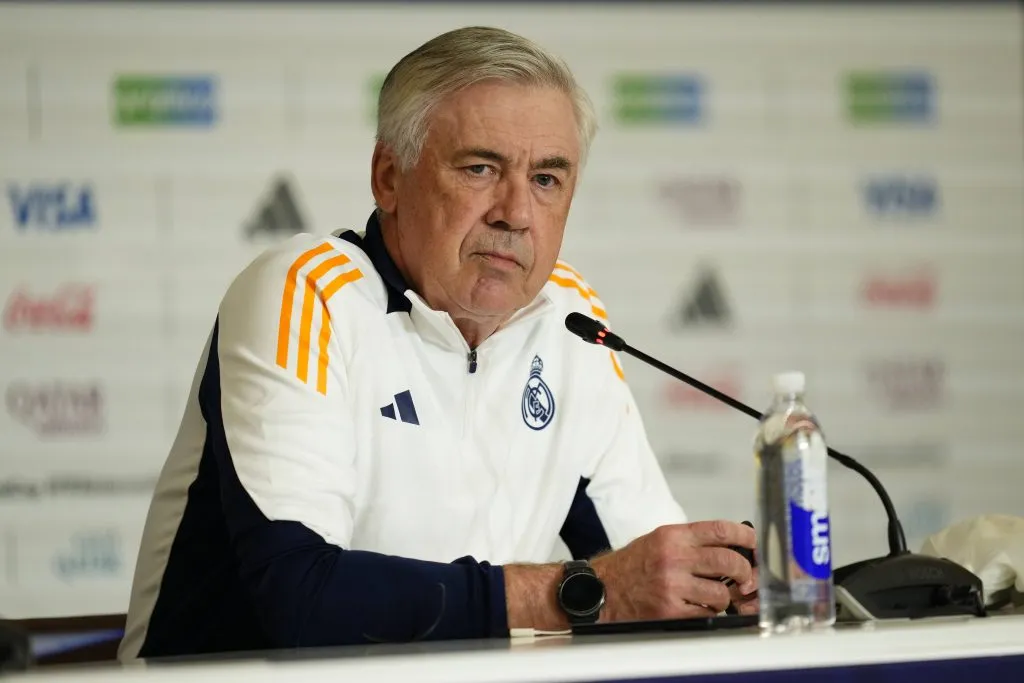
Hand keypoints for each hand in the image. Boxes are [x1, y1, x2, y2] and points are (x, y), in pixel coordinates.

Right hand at [591, 521, 756, 621]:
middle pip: (728, 562)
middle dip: (744, 572)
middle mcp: (674, 558)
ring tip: (712, 597)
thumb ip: (692, 542)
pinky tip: (697, 607)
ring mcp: (673, 585)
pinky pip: (706, 613)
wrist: (604, 588)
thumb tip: (730, 549)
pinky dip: (707, 612)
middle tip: (744, 578)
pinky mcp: (670, 610)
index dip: (745, 537)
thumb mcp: (660, 540)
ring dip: (723, 598)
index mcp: (673, 536)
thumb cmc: (633, 565)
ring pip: (721, 593)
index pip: (720, 530)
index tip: (753, 543)